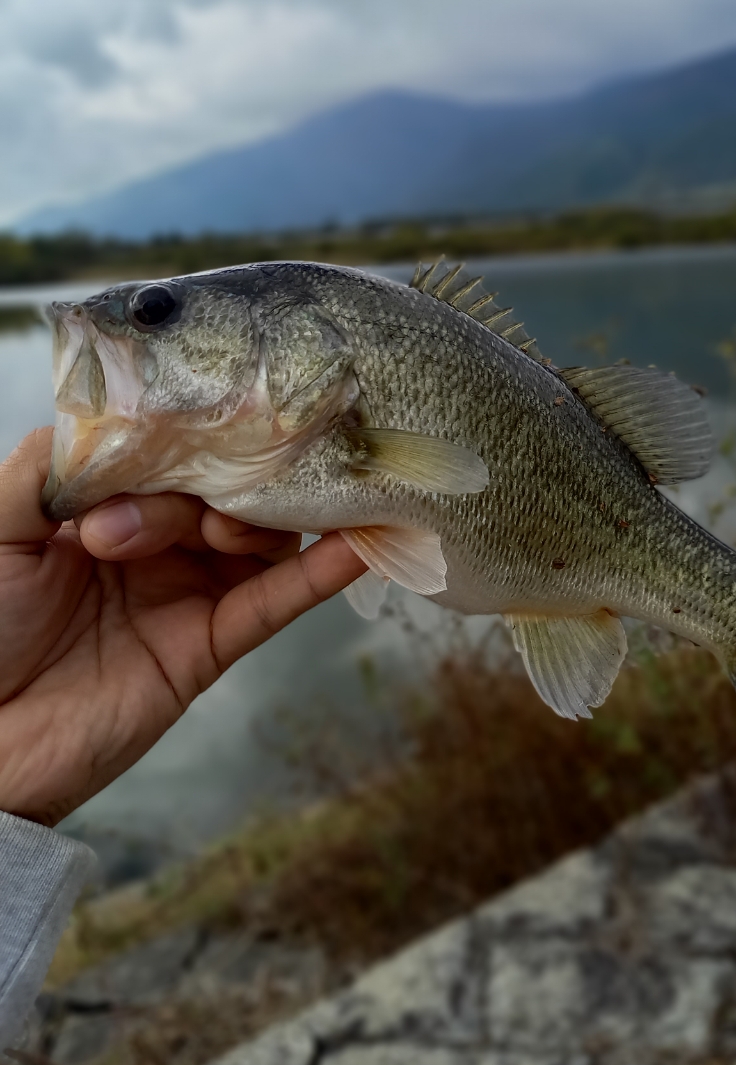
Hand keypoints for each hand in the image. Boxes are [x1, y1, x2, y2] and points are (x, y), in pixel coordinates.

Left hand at [0, 428, 365, 825]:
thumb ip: (49, 468)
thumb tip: (114, 419)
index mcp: (107, 505)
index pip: (168, 450)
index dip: (179, 436)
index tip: (190, 423)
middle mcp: (157, 542)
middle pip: (221, 485)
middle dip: (203, 484)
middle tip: (142, 520)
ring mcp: (189, 591)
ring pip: (257, 534)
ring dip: (251, 518)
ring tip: (216, 533)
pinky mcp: (211, 645)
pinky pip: (275, 603)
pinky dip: (321, 575)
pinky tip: (357, 545)